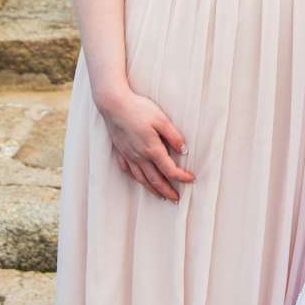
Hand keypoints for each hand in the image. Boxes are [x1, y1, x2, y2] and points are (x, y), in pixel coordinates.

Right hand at [96, 84, 194, 202]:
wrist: (113, 104)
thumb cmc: (138, 109)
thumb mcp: (161, 119)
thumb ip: (173, 136)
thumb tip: (183, 151)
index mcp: (152, 149)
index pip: (170, 170)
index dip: (182, 177)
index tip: (191, 179)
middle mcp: (139, 157)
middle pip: (156, 180)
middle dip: (168, 191)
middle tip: (177, 199)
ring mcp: (128, 156)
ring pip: (142, 179)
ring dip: (153, 190)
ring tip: (161, 196)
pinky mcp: (120, 152)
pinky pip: (129, 172)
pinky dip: (137, 179)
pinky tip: (140, 181)